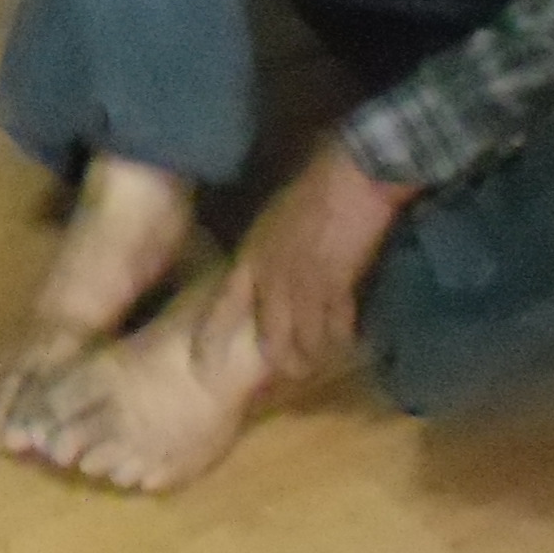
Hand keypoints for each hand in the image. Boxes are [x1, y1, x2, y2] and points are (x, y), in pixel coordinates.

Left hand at [234, 139, 419, 380]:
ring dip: (311, 356)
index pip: (225, 307)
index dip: (212, 337)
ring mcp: (310, 287)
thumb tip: (257, 269)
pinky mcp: (343, 287)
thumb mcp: (271, 219)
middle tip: (283, 375)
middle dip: (278, 361)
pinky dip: (341, 336)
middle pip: (271, 337)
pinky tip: (344, 343)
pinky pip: (338, 325)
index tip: (201, 364)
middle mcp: (276, 280)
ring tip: (313, 366)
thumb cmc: (309, 187)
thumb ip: (263, 250)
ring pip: (307, 340)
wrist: (352, 177)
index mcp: (252, 258)